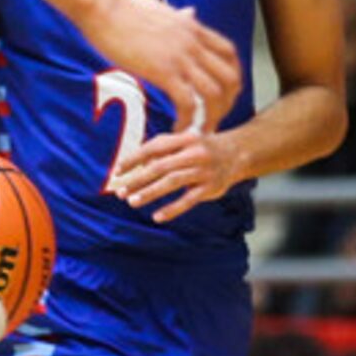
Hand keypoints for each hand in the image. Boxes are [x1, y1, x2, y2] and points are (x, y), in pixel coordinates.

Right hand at [81, 0, 239, 135]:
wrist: (104, 8)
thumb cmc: (123, 7)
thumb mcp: (159, 7)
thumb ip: (178, 15)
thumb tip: (190, 13)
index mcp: (193, 28)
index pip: (229, 53)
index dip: (231, 76)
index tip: (222, 92)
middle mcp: (193, 43)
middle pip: (229, 77)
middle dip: (227, 102)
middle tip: (214, 117)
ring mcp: (181, 57)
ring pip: (214, 94)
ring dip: (211, 116)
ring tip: (200, 130)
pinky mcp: (163, 71)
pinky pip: (187, 103)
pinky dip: (187, 120)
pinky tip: (177, 128)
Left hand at [109, 125, 246, 222]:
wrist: (237, 153)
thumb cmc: (202, 149)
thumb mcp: (184, 143)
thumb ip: (162, 151)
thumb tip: (135, 166)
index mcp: (184, 139)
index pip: (154, 147)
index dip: (134, 159)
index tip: (117, 172)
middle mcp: (194, 153)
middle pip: (161, 166)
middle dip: (138, 179)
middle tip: (121, 192)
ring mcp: (203, 170)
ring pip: (173, 181)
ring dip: (150, 192)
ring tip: (132, 202)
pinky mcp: (210, 187)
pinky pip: (188, 200)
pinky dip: (172, 209)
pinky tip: (157, 217)